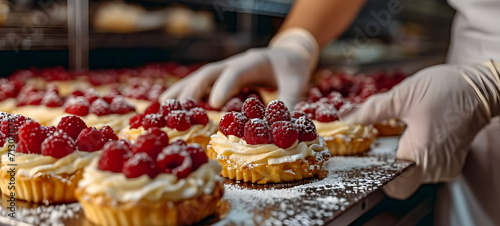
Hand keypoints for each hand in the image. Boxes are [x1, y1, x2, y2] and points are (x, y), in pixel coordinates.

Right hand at [159, 28, 318, 108]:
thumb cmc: (290, 69)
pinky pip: (198, 86)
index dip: (224, 86)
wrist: (285, 55)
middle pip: (208, 72)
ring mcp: (223, 70)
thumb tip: (286, 126)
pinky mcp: (219, 79)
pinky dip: (183, 96)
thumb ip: (291, 100)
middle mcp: (233, 64)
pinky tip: (167, 109)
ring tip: (162, 108)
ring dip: (180, 92)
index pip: (235, 72)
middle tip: (181, 108)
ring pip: (198, 78)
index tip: (214, 104)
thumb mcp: (296, 82)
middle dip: (193, 89)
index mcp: (252, 62)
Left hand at [341, 62, 499, 198]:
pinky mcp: (449, 161)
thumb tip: (346, 118)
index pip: (396, 186)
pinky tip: (413, 134)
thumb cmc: (446, 90)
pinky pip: (425, 165)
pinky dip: (415, 153)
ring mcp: (444, 166)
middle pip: (402, 179)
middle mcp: (435, 167)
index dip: (379, 175)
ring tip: (401, 132)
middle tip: (382, 140)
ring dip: (402, 156)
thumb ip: (371, 111)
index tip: (368, 158)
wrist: (479, 86)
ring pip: (413, 173)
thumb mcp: (402, 97)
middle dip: (387, 161)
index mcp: (422, 154)